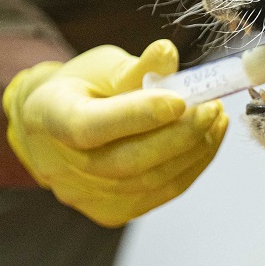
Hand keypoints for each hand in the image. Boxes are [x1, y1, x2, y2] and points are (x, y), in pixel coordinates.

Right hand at [2, 40, 227, 226]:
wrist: (55, 130)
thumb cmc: (82, 89)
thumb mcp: (101, 66)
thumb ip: (136, 67)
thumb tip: (168, 54)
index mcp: (48, 117)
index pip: (90, 126)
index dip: (137, 116)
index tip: (180, 99)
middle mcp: (61, 167)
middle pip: (127, 163)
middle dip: (180, 136)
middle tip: (212, 108)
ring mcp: (86, 196)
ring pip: (150, 183)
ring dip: (193, 151)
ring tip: (216, 120)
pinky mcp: (111, 211)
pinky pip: (160, 193)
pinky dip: (190, 166)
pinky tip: (206, 140)